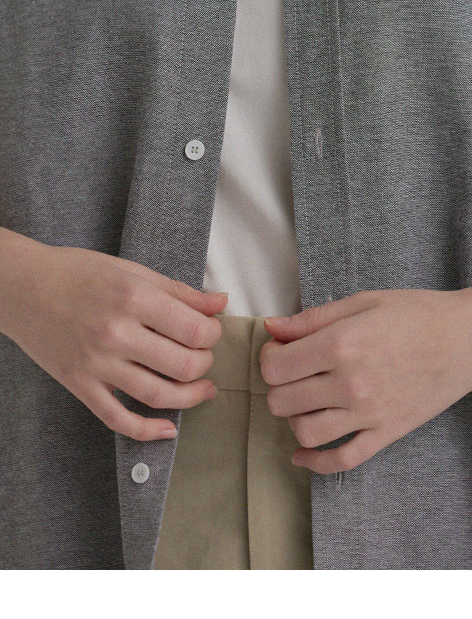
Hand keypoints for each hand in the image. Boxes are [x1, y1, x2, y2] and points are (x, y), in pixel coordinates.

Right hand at [1, 238, 227, 440]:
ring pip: (157, 395)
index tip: (210, 331)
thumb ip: (180, 291)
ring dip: (189, 398)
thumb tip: (220, 302)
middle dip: (205, 364)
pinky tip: (168, 428)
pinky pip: (118, 419)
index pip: (195, 330)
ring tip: (202, 390)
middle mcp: (116, 332)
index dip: (212, 334)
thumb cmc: (78, 272)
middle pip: (183, 365)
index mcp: (134, 298)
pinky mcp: (79, 385)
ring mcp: (96, 363)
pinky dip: (147, 430)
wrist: (22, 287)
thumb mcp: (133, 271)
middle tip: (205, 358)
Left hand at [260, 288, 471, 474]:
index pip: (276, 367)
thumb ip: (314, 318)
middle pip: (283, 401)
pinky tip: (302, 454)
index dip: (269, 358)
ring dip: (293, 419)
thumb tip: (272, 327)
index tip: (279, 351)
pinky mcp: (385, 433)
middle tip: (291, 374)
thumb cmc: (417, 313)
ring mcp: (368, 413)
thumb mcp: (364, 302)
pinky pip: (342, 460)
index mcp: (341, 344)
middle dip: (277, 387)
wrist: (466, 340)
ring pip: (305, 433)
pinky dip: (315, 463)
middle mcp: (350, 383)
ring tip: (303, 402)